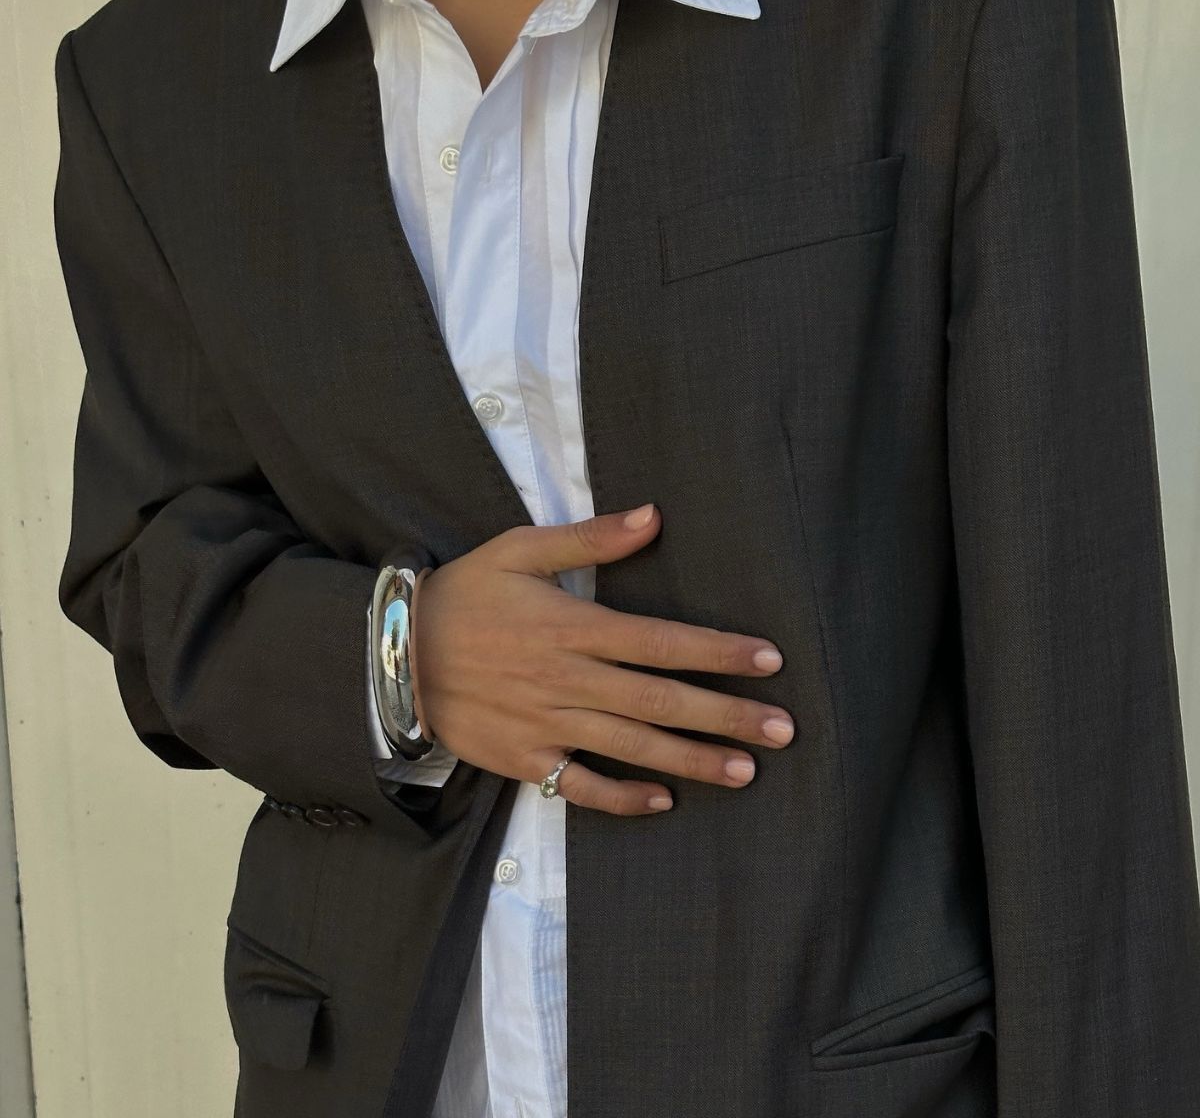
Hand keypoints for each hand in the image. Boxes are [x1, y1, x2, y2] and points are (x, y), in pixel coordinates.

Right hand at [407, 503, 791, 815]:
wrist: (394, 654)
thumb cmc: (463, 594)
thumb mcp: (518, 549)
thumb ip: (590, 538)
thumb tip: (653, 515)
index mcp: (574, 626)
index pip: (662, 642)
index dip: (719, 652)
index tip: (769, 661)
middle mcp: (569, 680)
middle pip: (662, 702)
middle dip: (727, 717)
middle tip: (783, 730)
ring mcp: (548, 725)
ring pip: (633, 748)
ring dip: (693, 762)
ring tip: (747, 773)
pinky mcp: (525, 758)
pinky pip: (581, 787)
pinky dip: (622, 797)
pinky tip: (663, 803)